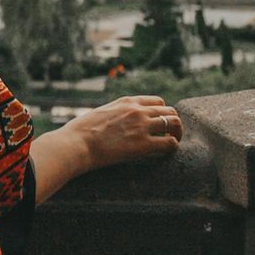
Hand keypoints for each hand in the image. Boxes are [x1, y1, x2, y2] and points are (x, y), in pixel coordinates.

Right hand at [64, 95, 182, 170]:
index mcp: (127, 101)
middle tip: (170, 135)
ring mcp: (142, 126)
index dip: (162, 113)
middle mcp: (137, 110)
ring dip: (176, 134)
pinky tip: (166, 153)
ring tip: (172, 143)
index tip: (159, 124)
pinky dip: (172, 147)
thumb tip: (116, 122)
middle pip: (170, 112)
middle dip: (173, 123)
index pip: (158, 102)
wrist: (77, 143)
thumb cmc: (81, 131)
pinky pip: (170, 143)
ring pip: (174, 123)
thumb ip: (115, 113)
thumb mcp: (101, 113)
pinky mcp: (143, 144)